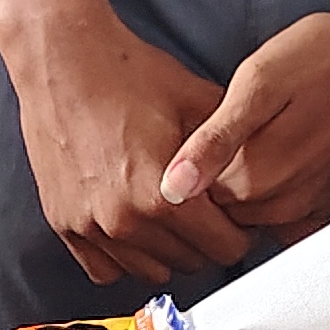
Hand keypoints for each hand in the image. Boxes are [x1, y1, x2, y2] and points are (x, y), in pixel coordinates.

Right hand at [1, 3, 254, 284]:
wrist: (62, 58)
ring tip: (170, 214)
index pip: (226, 249)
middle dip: (206, 239)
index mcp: (164, 196)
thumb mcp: (199, 102)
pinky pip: (105, 269)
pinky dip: (124, 255)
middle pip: (192, 263)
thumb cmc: (127, 74)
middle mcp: (125, 220)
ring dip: (168, 250)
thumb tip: (268, 178)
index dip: (239, 229)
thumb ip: (235, 147)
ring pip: (151, 271)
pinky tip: (134, 225)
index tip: (235, 213)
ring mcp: (91, 226)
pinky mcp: (65, 224)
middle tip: (204, 208)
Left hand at [162, 0, 329, 239]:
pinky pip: (302, 218)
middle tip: (243, 128)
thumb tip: (171, 188)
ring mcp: (320, 208)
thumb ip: (214, 140)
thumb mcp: (259, 81)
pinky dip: (292, 196)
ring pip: (264, 216)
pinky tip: (300, 155)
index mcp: (257, 177)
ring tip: (273, 134)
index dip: (197, 163)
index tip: (210, 130)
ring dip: (258, 187)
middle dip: (225, 179)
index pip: (199, 196)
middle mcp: (287, 206)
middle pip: (230, 210)